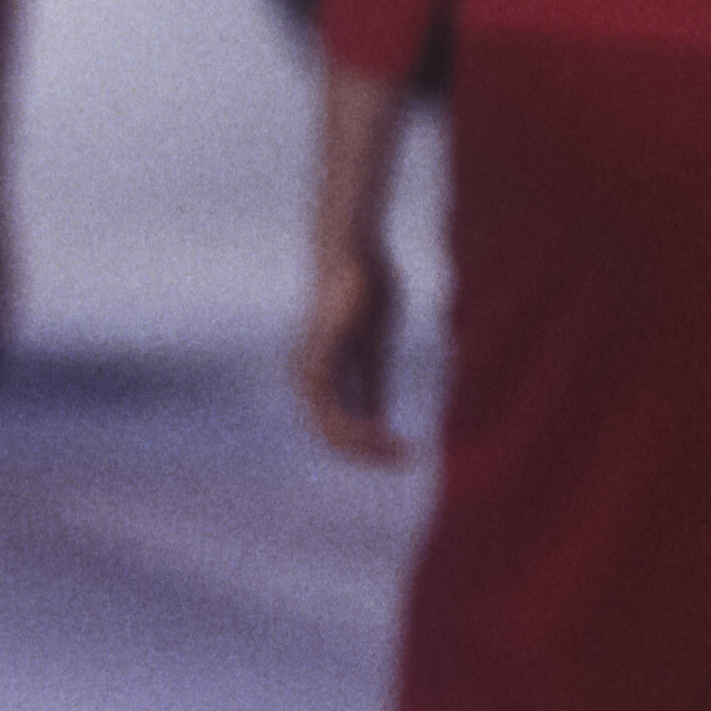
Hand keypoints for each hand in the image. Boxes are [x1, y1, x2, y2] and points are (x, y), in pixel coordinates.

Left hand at [294, 235, 407, 464]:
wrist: (354, 251)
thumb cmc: (366, 290)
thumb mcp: (375, 349)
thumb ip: (372, 384)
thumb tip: (378, 420)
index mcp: (318, 376)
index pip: (337, 426)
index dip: (368, 444)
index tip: (402, 451)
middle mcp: (306, 379)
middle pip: (332, 436)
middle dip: (368, 453)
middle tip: (404, 459)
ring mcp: (307, 371)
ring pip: (330, 429)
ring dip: (365, 446)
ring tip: (398, 451)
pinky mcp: (317, 359)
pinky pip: (333, 408)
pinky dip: (357, 426)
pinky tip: (382, 433)